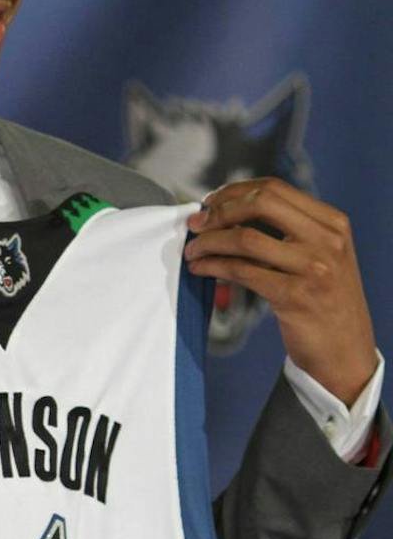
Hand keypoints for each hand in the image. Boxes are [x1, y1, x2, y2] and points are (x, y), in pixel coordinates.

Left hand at [188, 178, 376, 403]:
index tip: (209, 203)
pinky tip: (200, 268)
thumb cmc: (323, 298)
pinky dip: (212, 265)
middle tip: (195, 224)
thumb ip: (287, 230)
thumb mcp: (319, 254)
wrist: (345, 349)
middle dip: (219, 211)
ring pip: (245, 238)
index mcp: (332, 223)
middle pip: (260, 204)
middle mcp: (328, 240)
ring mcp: (313, 268)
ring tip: (192, 250)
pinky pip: (241, 271)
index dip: (234, 192)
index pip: (274, 188)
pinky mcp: (295, 296)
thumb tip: (224, 210)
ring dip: (208, 242)